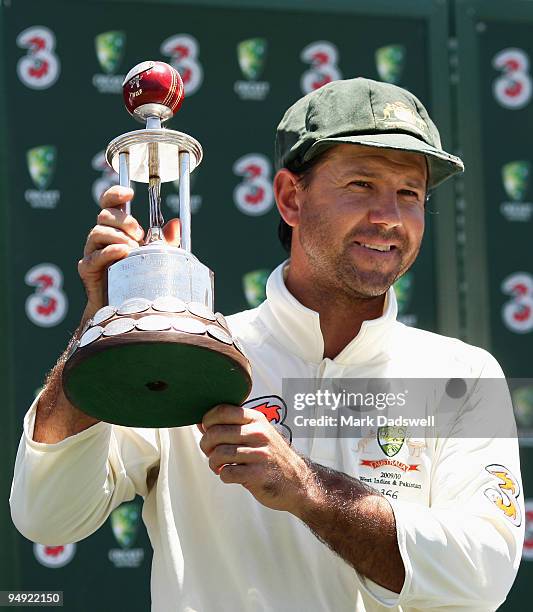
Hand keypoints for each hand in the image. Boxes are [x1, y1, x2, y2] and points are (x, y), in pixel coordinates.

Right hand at [78, 185, 180, 316]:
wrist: (123, 306)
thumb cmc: (139, 277)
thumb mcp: (158, 256)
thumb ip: (166, 241)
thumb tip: (176, 223)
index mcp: (116, 229)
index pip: (109, 204)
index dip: (115, 194)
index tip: (130, 194)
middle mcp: (101, 237)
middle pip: (104, 215)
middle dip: (123, 220)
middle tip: (139, 233)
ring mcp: (92, 251)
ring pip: (98, 232)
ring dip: (118, 237)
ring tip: (134, 248)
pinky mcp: (87, 268)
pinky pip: (95, 256)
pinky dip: (110, 252)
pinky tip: (123, 252)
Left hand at [199, 404, 311, 512]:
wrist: (297, 481)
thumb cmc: (271, 456)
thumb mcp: (257, 433)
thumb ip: (231, 426)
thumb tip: (200, 422)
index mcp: (256, 419)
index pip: (222, 411)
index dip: (207, 421)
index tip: (207, 431)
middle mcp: (259, 433)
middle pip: (216, 433)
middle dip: (206, 445)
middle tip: (210, 453)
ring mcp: (260, 454)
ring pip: (219, 454)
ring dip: (213, 463)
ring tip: (219, 466)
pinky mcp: (258, 474)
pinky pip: (227, 473)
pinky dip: (223, 476)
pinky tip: (230, 475)